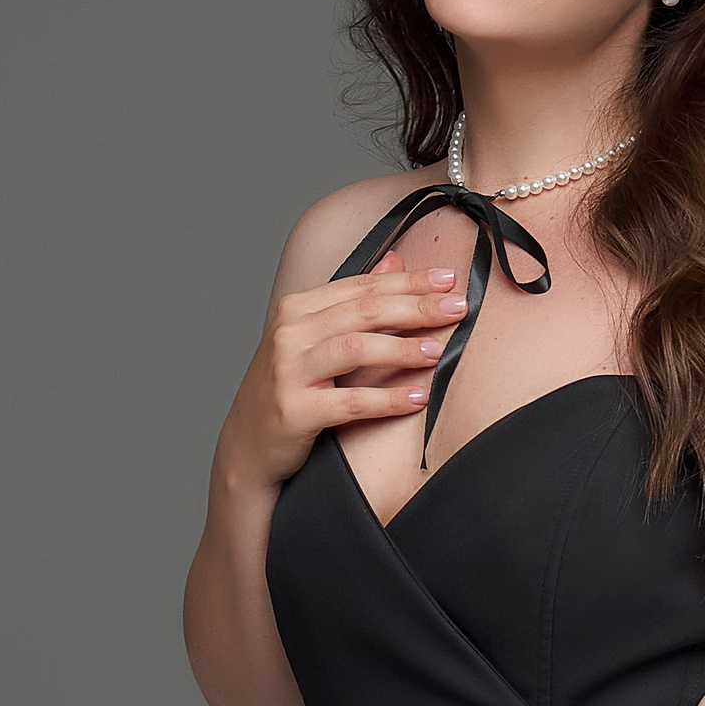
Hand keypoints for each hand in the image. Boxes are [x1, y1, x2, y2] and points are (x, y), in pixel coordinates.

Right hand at [220, 256, 469, 488]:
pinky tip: (418, 397)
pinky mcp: (295, 410)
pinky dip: (388, 399)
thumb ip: (354, 300)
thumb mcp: (316, 338)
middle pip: (362, 311)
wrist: (249, 444)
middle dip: (415, 306)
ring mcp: (289, 371)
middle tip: (456, 306)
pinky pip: (350, 402)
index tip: (447, 279)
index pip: (361, 287)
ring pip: (355, 348)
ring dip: (402, 348)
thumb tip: (395, 261)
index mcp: (297, 308)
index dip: (408, 281)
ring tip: (437, 350)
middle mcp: (290, 334)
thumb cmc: (290, 386)